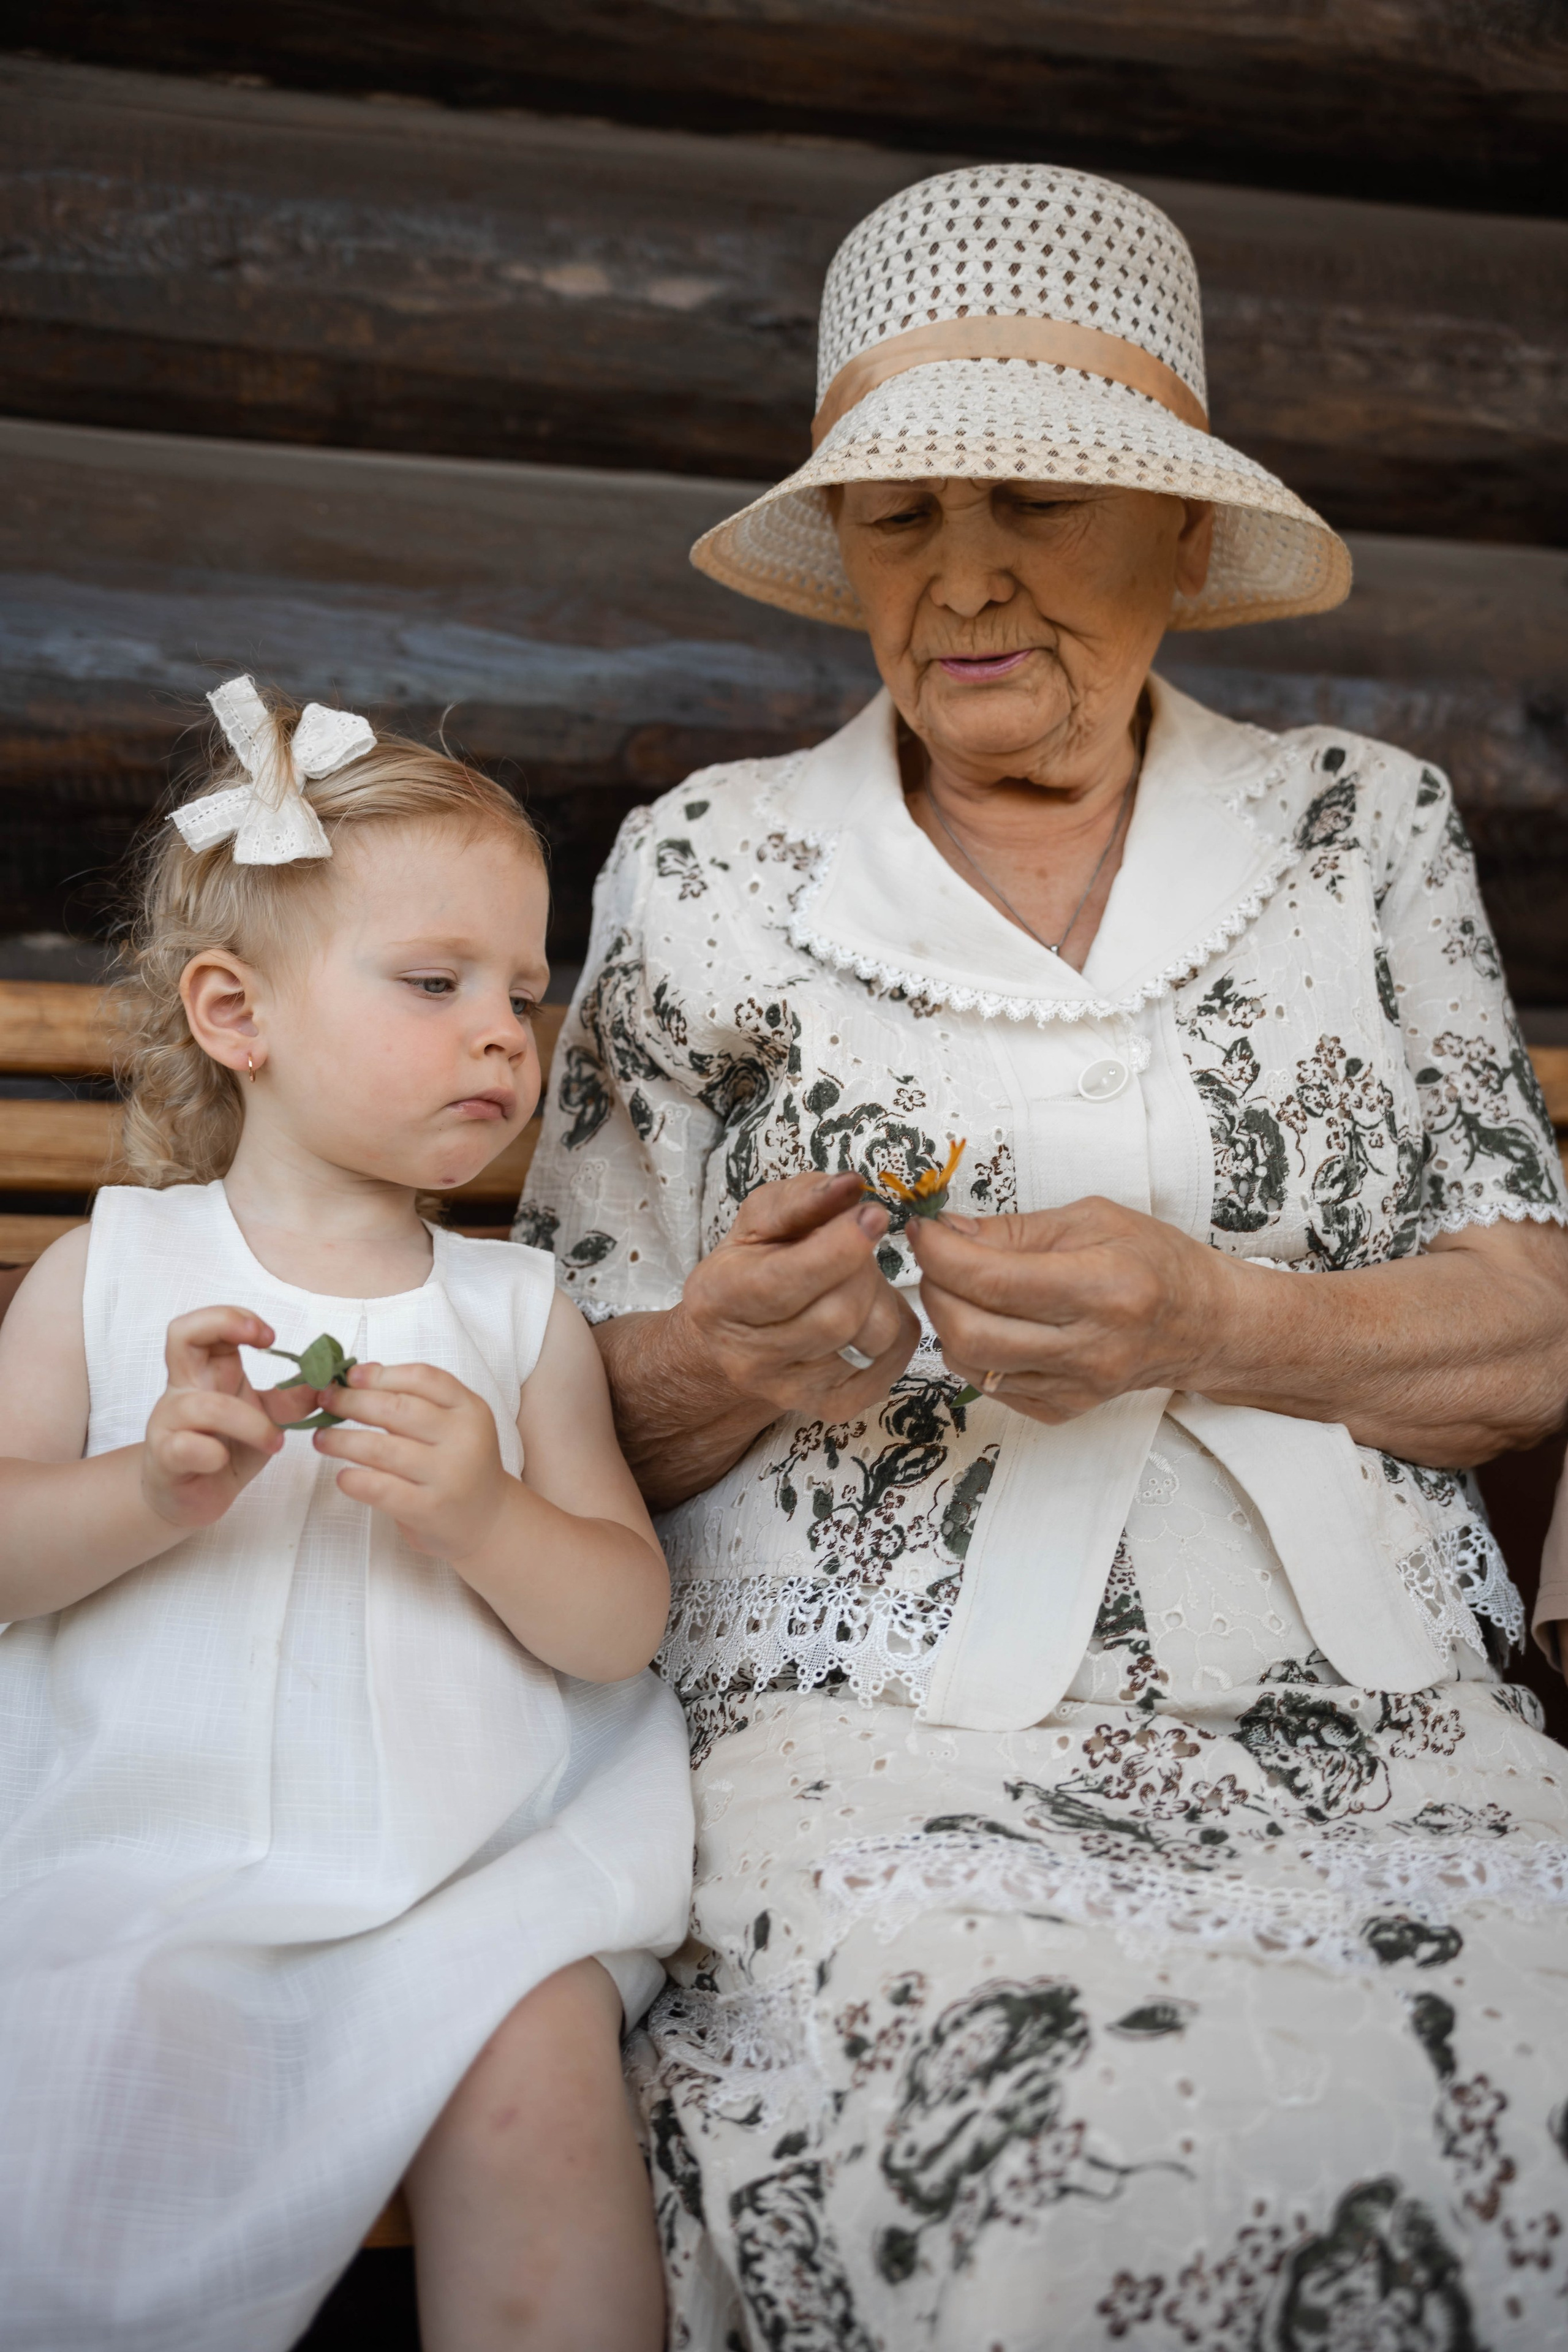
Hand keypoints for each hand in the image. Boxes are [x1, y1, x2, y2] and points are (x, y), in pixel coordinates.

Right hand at [142, 1306, 291, 1527]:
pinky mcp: (166, 1457)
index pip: (205, 1325)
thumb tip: (329, 1378)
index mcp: (207, 1373)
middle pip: (181, 1334)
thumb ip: (295, 1398)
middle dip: (223, 1324)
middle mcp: (184, 1389)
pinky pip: (185, 1446)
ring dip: (249, 1422)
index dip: (235, 1318)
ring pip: (202, 1405)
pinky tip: (224, 1461)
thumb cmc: (226, 1449)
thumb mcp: (268, 1419)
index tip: (271, 1337)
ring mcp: (169, 1422)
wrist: (192, 1498)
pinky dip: (212, 1453)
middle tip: (265, 1341)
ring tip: (274, 1441)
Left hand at [313, 1361, 511, 1561]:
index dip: (381, 1374)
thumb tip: (360, 1375)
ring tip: (321, 1439)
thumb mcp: (454, 1425)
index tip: (351, 1376)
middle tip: (326, 1401)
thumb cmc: (459, 1465)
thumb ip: (418, 1401)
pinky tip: (343, 1477)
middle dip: (352, 1402)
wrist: (488, 1521)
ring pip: (382, 1448)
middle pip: (397, 1409)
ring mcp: (448, 1475)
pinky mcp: (429, 1509)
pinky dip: (354, 1480)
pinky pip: (380, 1489)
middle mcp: (463, 1439)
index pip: (422, 1379)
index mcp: (470, 1409)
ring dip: (342, 1440)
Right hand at [674, 1170, 919, 1417]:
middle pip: (839, 1313)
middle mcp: (749, 1357)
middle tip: (857, 1244)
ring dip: (879, 1297)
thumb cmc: (750, 1266)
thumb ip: (802, 1197)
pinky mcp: (831, 1407)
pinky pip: (893, 1359)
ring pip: (871, 1338)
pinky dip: (895, 1325)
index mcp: (721, 1298)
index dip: (839, 1248)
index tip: (872, 1214)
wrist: (733, 1337)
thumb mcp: (760, 1219)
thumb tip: (850, 1186)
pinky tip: (870, 1308)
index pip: (786, 1282)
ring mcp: (791, 1390)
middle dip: (863, 1268)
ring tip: (856, 1279)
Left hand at [911, 1196, 1226, 1423]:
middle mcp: (1090, 1347)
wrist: (1205, 1325)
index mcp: (1103, 1287)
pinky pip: (990, 1387)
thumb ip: (1016, 1230)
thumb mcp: (1093, 1219)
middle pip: (970, 1333)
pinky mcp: (1064, 1409)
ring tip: (963, 1289)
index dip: (940, 1254)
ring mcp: (1077, 1387)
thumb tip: (948, 1233)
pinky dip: (974, 1352)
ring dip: (948, 1322)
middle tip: (936, 1262)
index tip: (924, 1232)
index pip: (991, 1279)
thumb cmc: (1157, 1262)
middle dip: (934, 1290)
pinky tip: (992, 1322)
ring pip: (972, 1365)